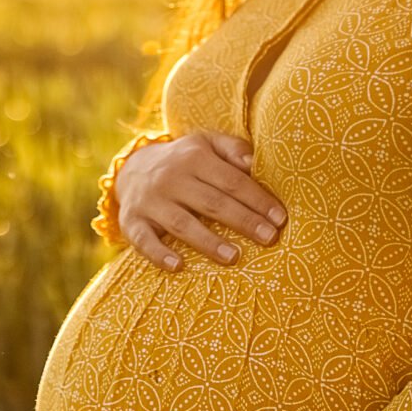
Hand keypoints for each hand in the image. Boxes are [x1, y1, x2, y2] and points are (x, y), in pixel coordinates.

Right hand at [114, 131, 286, 271]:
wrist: (132, 167)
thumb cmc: (184, 161)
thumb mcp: (206, 144)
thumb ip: (233, 149)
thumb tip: (255, 163)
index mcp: (194, 158)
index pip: (231, 180)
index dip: (257, 199)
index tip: (280, 218)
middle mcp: (171, 178)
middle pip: (212, 202)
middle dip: (243, 221)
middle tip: (270, 239)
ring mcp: (150, 201)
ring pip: (182, 223)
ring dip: (208, 242)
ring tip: (234, 257)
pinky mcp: (132, 221)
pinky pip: (144, 240)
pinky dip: (159, 254)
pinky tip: (178, 266)